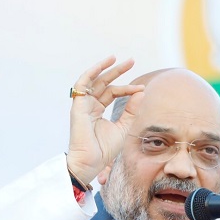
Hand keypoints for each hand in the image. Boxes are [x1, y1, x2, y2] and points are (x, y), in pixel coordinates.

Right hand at [66, 56, 143, 182]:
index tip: (142, 88)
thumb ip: (131, 111)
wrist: (91, 161)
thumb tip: (141, 92)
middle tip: (131, 60)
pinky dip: (91, 73)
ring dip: (105, 68)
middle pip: (104, 83)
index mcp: (98, 110)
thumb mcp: (124, 127)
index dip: (128, 89)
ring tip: (116, 58)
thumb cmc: (104, 149)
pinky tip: (103, 65)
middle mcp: (90, 105)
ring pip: (94, 80)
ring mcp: (83, 104)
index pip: (113, 93)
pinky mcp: (78, 105)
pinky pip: (82, 84)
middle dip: (117, 71)